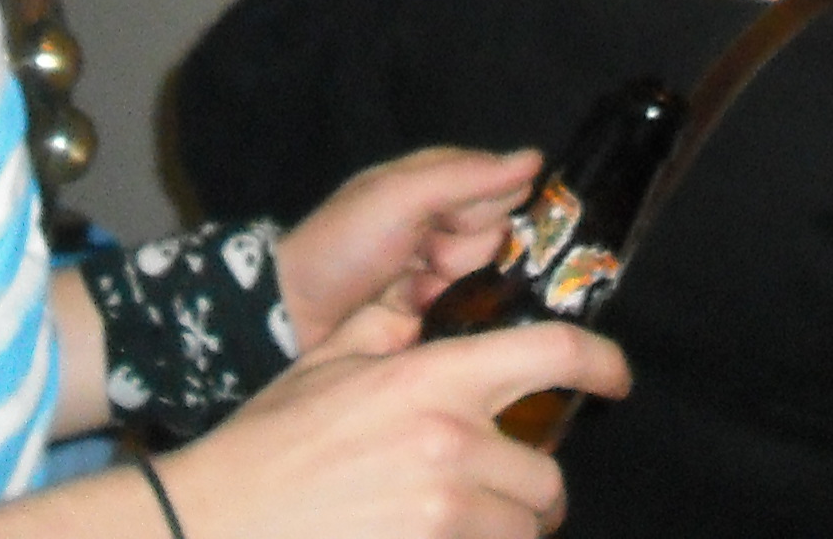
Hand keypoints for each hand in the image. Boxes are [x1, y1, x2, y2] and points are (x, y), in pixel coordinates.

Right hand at [161, 299, 627, 538]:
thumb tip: (424, 315)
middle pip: (545, 476)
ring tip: (457, 527)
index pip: (552, 355)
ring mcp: (445, 516)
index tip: (617, 378)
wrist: (215, 523)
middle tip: (496, 493)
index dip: (602, 363)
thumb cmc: (266, 445)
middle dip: (527, 488)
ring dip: (501, 532)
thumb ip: (385, 330)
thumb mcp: (326, 363)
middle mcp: (453, 444)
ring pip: (521, 531)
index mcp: (433, 378)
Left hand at [276, 146, 540, 343]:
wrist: (292, 315)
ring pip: (486, 273)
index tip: (459, 221)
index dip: (487, 204)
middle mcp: (443, 221)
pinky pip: (472, 310)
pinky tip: (423, 315)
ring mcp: (439, 270)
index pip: (497, 184)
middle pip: (496, 232)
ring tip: (412, 291)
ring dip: (451, 283)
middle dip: (465, 249)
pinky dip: (450, 313)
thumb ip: (467, 177)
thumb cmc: (344, 244)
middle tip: (426, 258)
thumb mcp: (400, 197)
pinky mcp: (436, 312)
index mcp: (433, 182)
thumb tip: (535, 158)